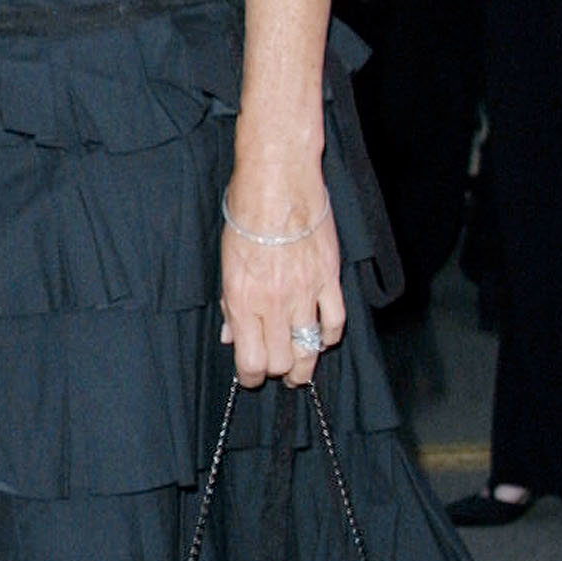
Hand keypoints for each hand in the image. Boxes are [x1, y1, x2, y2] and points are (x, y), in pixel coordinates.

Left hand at [219, 184, 345, 388]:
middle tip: (277, 371)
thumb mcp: (226, 262)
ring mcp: (304, 293)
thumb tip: (231, 336)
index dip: (251, 377)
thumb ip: (230, 305)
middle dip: (277, 373)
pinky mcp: (329, 279)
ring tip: (301, 369)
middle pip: (281, 362)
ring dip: (305, 365)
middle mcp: (273, 303)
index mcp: (242, 299)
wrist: (278, 183)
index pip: (250, 361)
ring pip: (309, 350)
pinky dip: (329, 337)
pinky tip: (321, 338)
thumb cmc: (246, 216)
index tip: (251, 376)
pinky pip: (335, 323)